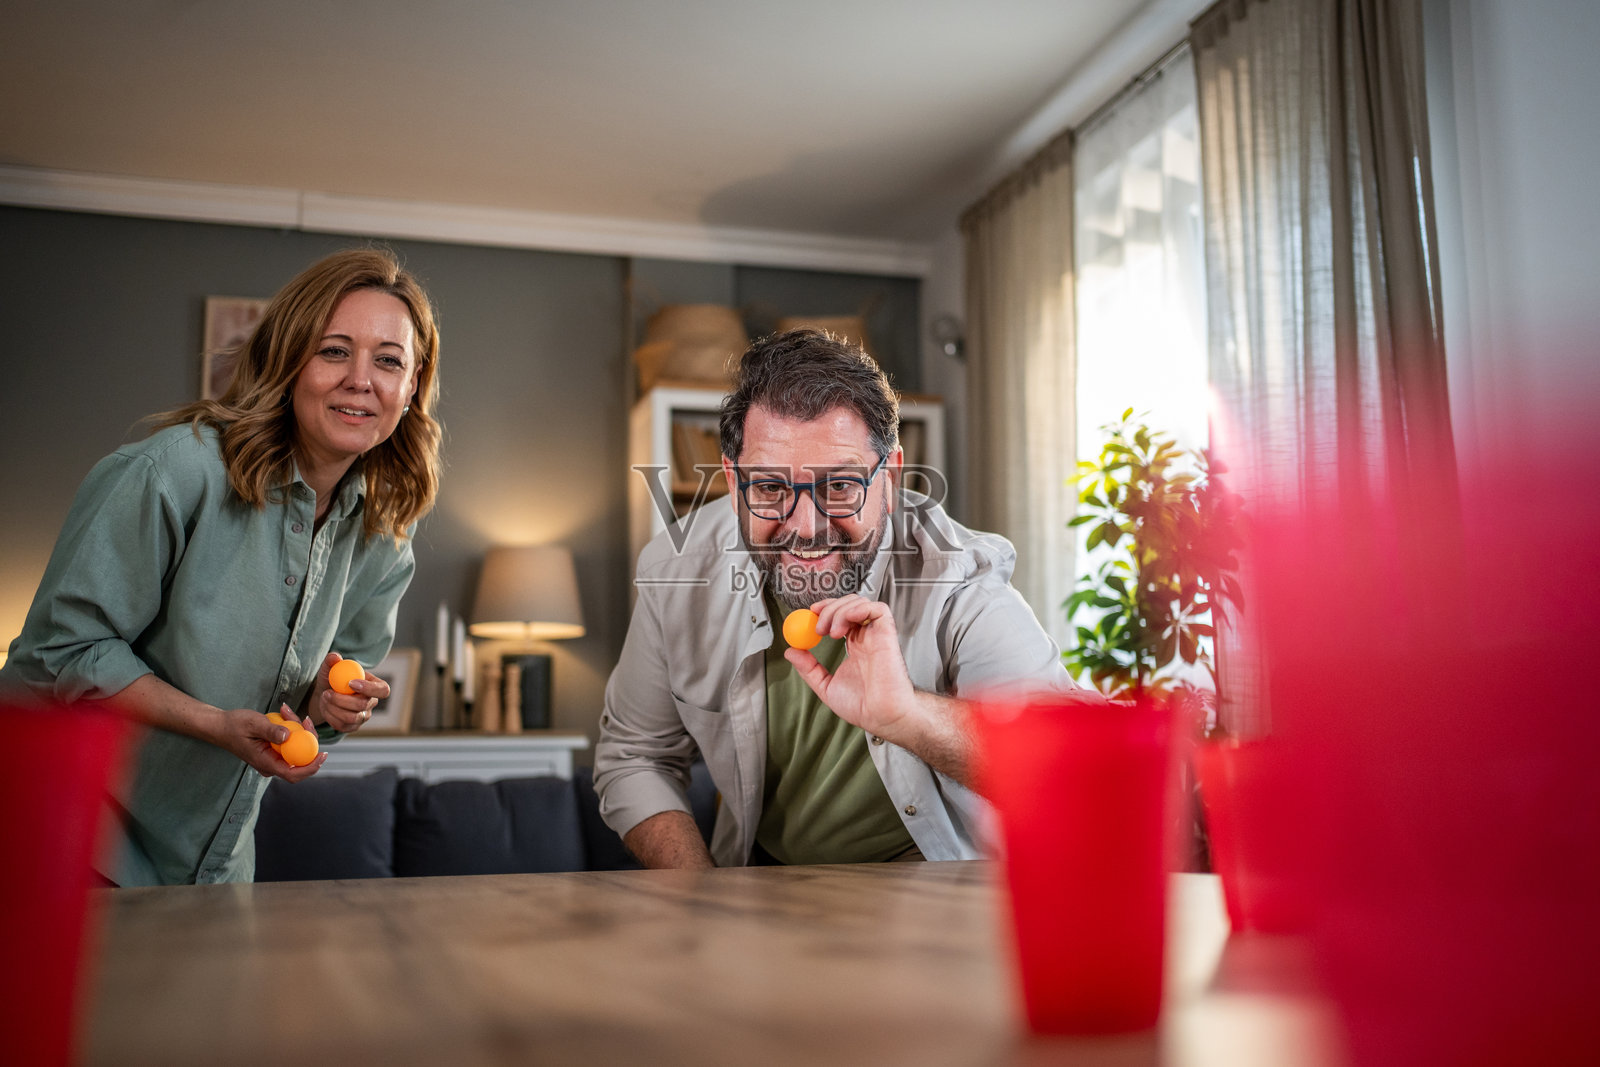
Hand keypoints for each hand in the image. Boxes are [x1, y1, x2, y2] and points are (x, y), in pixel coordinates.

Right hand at [215, 705, 326, 781]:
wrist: (221, 726)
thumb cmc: (234, 725)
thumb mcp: (253, 724)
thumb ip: (270, 731)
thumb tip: (288, 736)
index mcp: (265, 764)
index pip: (293, 774)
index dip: (311, 767)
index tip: (322, 754)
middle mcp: (271, 764)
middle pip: (300, 760)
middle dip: (309, 740)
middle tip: (306, 719)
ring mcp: (273, 758)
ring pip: (296, 748)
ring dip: (298, 729)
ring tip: (286, 711)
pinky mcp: (274, 750)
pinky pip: (290, 742)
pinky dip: (291, 727)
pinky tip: (285, 713)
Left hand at [308, 652, 388, 733]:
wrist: (324, 695)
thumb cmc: (331, 678)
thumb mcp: (330, 668)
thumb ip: (331, 661)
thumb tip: (335, 657)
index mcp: (374, 685)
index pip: (383, 690)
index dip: (370, 689)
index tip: (350, 683)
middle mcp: (372, 702)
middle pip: (363, 705)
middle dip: (342, 700)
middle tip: (327, 693)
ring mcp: (363, 716)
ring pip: (352, 718)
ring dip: (333, 708)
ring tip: (324, 698)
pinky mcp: (352, 727)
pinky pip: (342, 726)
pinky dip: (330, 717)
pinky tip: (325, 707)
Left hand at [786, 594, 918, 739]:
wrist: (881, 716)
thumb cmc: (863, 707)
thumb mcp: (826, 686)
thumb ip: (809, 669)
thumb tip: (791, 652)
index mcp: (856, 647)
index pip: (841, 617)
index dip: (825, 610)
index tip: (810, 615)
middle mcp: (867, 638)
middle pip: (848, 606)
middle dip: (829, 608)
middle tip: (817, 627)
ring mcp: (877, 635)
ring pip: (860, 603)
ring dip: (840, 609)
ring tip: (831, 631)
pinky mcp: (887, 634)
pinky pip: (878, 609)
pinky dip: (859, 608)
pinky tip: (846, 622)